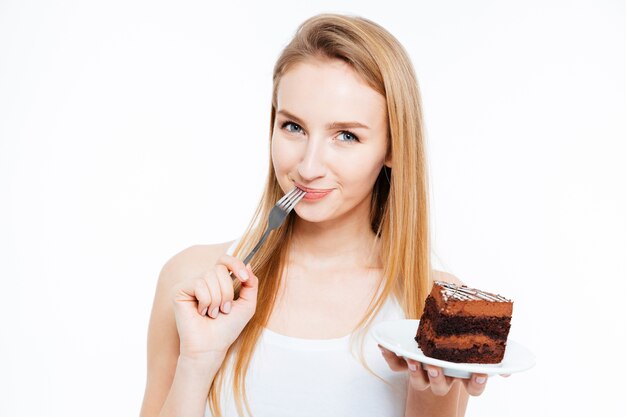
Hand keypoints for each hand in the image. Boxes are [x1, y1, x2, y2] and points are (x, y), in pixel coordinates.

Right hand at [171, 255, 258, 360]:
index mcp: (217, 281)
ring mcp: (190, 284)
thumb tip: (248, 264)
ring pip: (210, 276)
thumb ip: (251, 284)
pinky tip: (201, 312)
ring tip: (213, 313)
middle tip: (224, 310)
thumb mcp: (247, 304)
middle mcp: (203, 280)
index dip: (236, 264)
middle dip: (227, 291)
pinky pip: (198, 284)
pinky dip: (205, 301)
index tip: (244, 278)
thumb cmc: (227, 328)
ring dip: (217, 299)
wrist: (211, 346)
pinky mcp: (179, 291)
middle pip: (220, 268)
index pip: (225, 259)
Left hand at [378, 345, 494, 395]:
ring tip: (413, 360)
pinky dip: (390, 357)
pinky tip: (384, 346)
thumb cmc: (458, 340)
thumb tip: (510, 368)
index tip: (480, 372)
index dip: (476, 383)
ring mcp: (423, 373)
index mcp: (461, 374)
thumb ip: (492, 350)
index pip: (473, 388)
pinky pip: (396, 366)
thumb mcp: (476, 342)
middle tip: (436, 366)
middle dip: (439, 378)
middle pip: (441, 387)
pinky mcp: (406, 364)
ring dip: (415, 372)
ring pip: (418, 382)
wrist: (435, 338)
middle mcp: (442, 377)